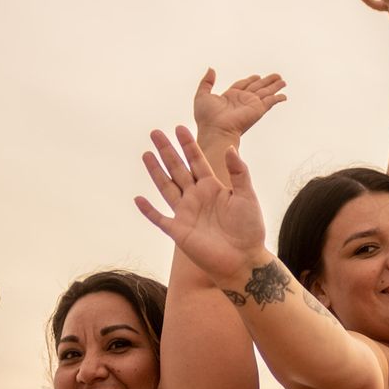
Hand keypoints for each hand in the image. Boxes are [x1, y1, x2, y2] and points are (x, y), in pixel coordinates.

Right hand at [135, 127, 267, 280]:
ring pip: (166, 187)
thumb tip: (231, 148)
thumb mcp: (246, 196)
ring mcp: (186, 213)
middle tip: (155, 132)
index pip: (197, 161)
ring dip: (156, 172)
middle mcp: (196, 197)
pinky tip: (138, 198)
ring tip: (146, 154)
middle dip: (167, 151)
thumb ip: (239, 172)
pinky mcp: (179, 231)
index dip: (188, 145)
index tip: (180, 128)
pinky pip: (159, 218)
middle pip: (178, 169)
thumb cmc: (249, 229)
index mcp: (212, 187)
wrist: (243, 260)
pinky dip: (148, 210)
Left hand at [191, 69, 286, 140]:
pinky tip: (284, 96)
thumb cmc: (206, 118)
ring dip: (275, 86)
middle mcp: (242, 100)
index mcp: (230, 97)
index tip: (257, 76)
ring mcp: (251, 105)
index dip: (250, 80)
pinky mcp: (258, 110)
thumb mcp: (202, 95)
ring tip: (283, 81)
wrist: (215, 130)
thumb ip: (206, 82)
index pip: (243, 85)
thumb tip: (211, 69)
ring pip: (266, 92)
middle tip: (277, 76)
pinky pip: (270, 102)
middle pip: (257, 87)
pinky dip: (278, 98)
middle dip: (267, 81)